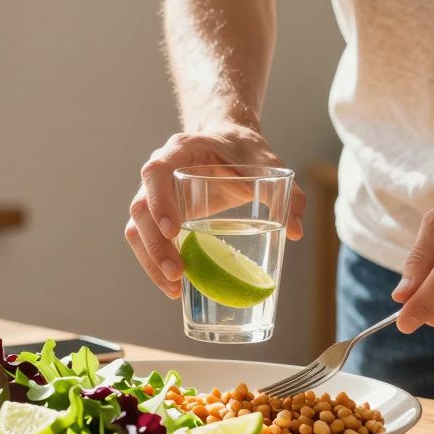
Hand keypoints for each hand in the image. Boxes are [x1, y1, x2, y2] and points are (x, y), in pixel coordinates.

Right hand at [125, 124, 304, 298]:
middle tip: (178, 273)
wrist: (230, 143)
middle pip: (140, 208)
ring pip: (136, 229)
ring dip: (150, 260)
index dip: (159, 200)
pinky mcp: (157, 215)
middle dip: (154, 245)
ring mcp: (153, 195)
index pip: (156, 171)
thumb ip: (287, 193)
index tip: (174, 229)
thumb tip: (296, 231)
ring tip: (174, 289)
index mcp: (180, 150)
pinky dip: (154, 264)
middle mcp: (159, 172)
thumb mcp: (269, 165)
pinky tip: (173, 287)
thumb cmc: (245, 152)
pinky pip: (144, 241)